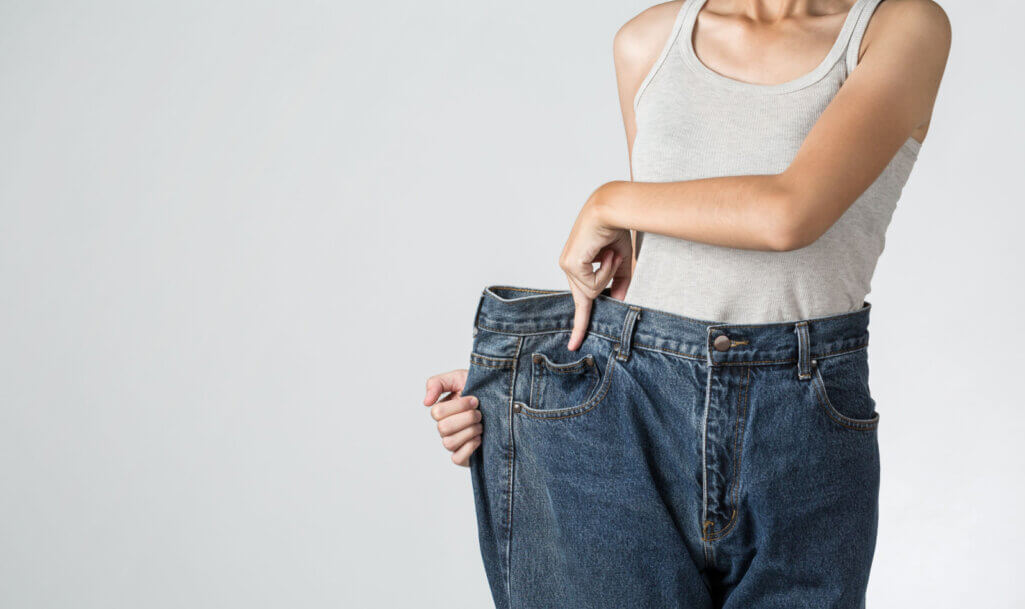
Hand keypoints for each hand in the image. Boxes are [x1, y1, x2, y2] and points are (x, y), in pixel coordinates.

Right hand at [423, 368, 481, 465]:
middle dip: (467, 418)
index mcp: (442, 410)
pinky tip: (480, 438)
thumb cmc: (480, 390)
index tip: (475, 400)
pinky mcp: (463, 456)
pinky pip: (456, 458)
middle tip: (479, 413)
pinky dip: (469, 447)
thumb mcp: (458, 377)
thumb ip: (437, 383)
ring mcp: (453, 443)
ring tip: (481, 425)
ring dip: (470, 431)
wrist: (504, 402)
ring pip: (449, 443)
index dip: (459, 406)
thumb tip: (426, 402)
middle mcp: (445, 428)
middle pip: (443, 428)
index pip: (437, 413)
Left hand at [559, 183, 632, 350]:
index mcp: (578, 264)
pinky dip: (606, 272)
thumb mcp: (622, 262)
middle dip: (585, 315)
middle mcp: (569, 266)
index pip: (578, 296)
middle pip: (584, 298)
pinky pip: (592, 285)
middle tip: (584, 322)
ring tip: (612, 253)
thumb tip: (618, 303)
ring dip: (609, 275)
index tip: (573, 343)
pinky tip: (606, 254)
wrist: (613, 210)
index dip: (578, 321)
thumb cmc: (617, 229)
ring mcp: (567, 266)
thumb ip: (619, 283)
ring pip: (591, 292)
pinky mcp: (570, 265)